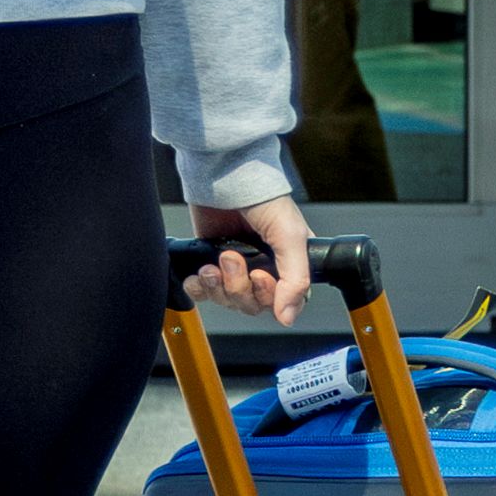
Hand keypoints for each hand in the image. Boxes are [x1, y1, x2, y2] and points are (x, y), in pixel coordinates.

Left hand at [184, 197, 312, 323]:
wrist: (226, 178)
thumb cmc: (264, 199)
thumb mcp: (290, 237)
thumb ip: (295, 280)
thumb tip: (288, 317)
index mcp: (288, 264)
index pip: (284, 302)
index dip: (269, 297)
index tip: (260, 277)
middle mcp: (263, 269)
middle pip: (252, 305)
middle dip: (239, 286)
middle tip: (233, 258)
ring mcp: (235, 268)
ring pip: (228, 300)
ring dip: (219, 285)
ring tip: (216, 260)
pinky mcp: (211, 263)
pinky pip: (204, 293)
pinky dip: (200, 287)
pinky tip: (201, 272)